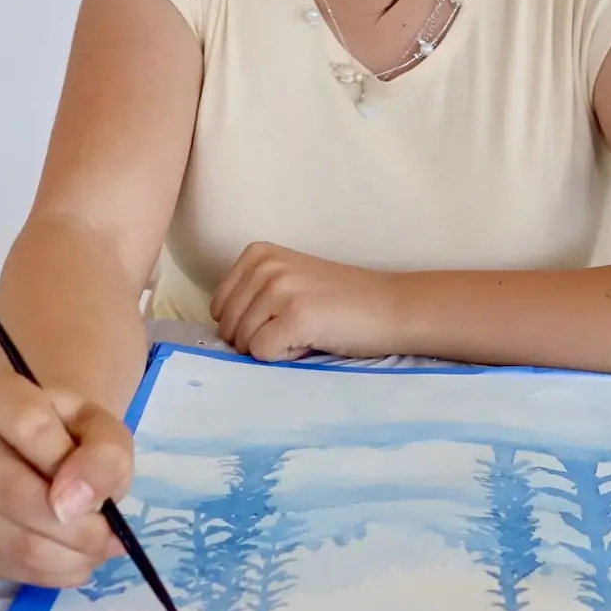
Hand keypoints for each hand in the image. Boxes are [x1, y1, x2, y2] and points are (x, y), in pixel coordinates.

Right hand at [0, 363, 132, 587]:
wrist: (37, 445)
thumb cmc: (70, 432)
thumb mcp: (102, 428)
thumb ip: (103, 455)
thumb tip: (72, 505)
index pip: (30, 426)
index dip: (72, 466)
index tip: (101, 494)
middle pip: (12, 493)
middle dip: (73, 527)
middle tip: (108, 537)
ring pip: (8, 538)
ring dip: (64, 556)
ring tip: (95, 550)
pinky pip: (3, 564)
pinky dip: (47, 572)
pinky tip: (70, 558)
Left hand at [211, 244, 403, 361]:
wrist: (392, 306)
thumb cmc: (340, 302)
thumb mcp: (288, 282)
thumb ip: (253, 296)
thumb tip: (218, 336)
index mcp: (257, 253)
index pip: (218, 308)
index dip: (248, 325)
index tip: (284, 316)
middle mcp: (264, 265)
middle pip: (228, 328)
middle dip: (257, 340)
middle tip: (297, 329)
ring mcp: (279, 289)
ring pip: (243, 343)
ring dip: (274, 348)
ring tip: (308, 332)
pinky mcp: (295, 316)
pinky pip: (262, 354)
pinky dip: (285, 357)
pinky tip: (312, 341)